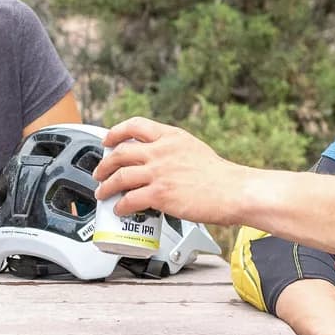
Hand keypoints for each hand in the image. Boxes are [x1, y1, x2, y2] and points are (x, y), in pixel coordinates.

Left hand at [94, 117, 255, 226]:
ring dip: (106, 186)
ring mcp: (159, 172)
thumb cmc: (220, 176)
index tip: (108, 140)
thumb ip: (173, 150)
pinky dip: (120, 205)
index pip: (135, 125)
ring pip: (120, 177)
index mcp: (171, 136)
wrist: (234, 191)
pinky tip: (119, 209)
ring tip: (102, 193)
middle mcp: (162, 151)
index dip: (116, 132)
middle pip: (120, 153)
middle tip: (99, 172)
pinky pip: (130, 199)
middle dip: (104, 164)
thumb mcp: (194, 149)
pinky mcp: (160, 194)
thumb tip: (157, 160)